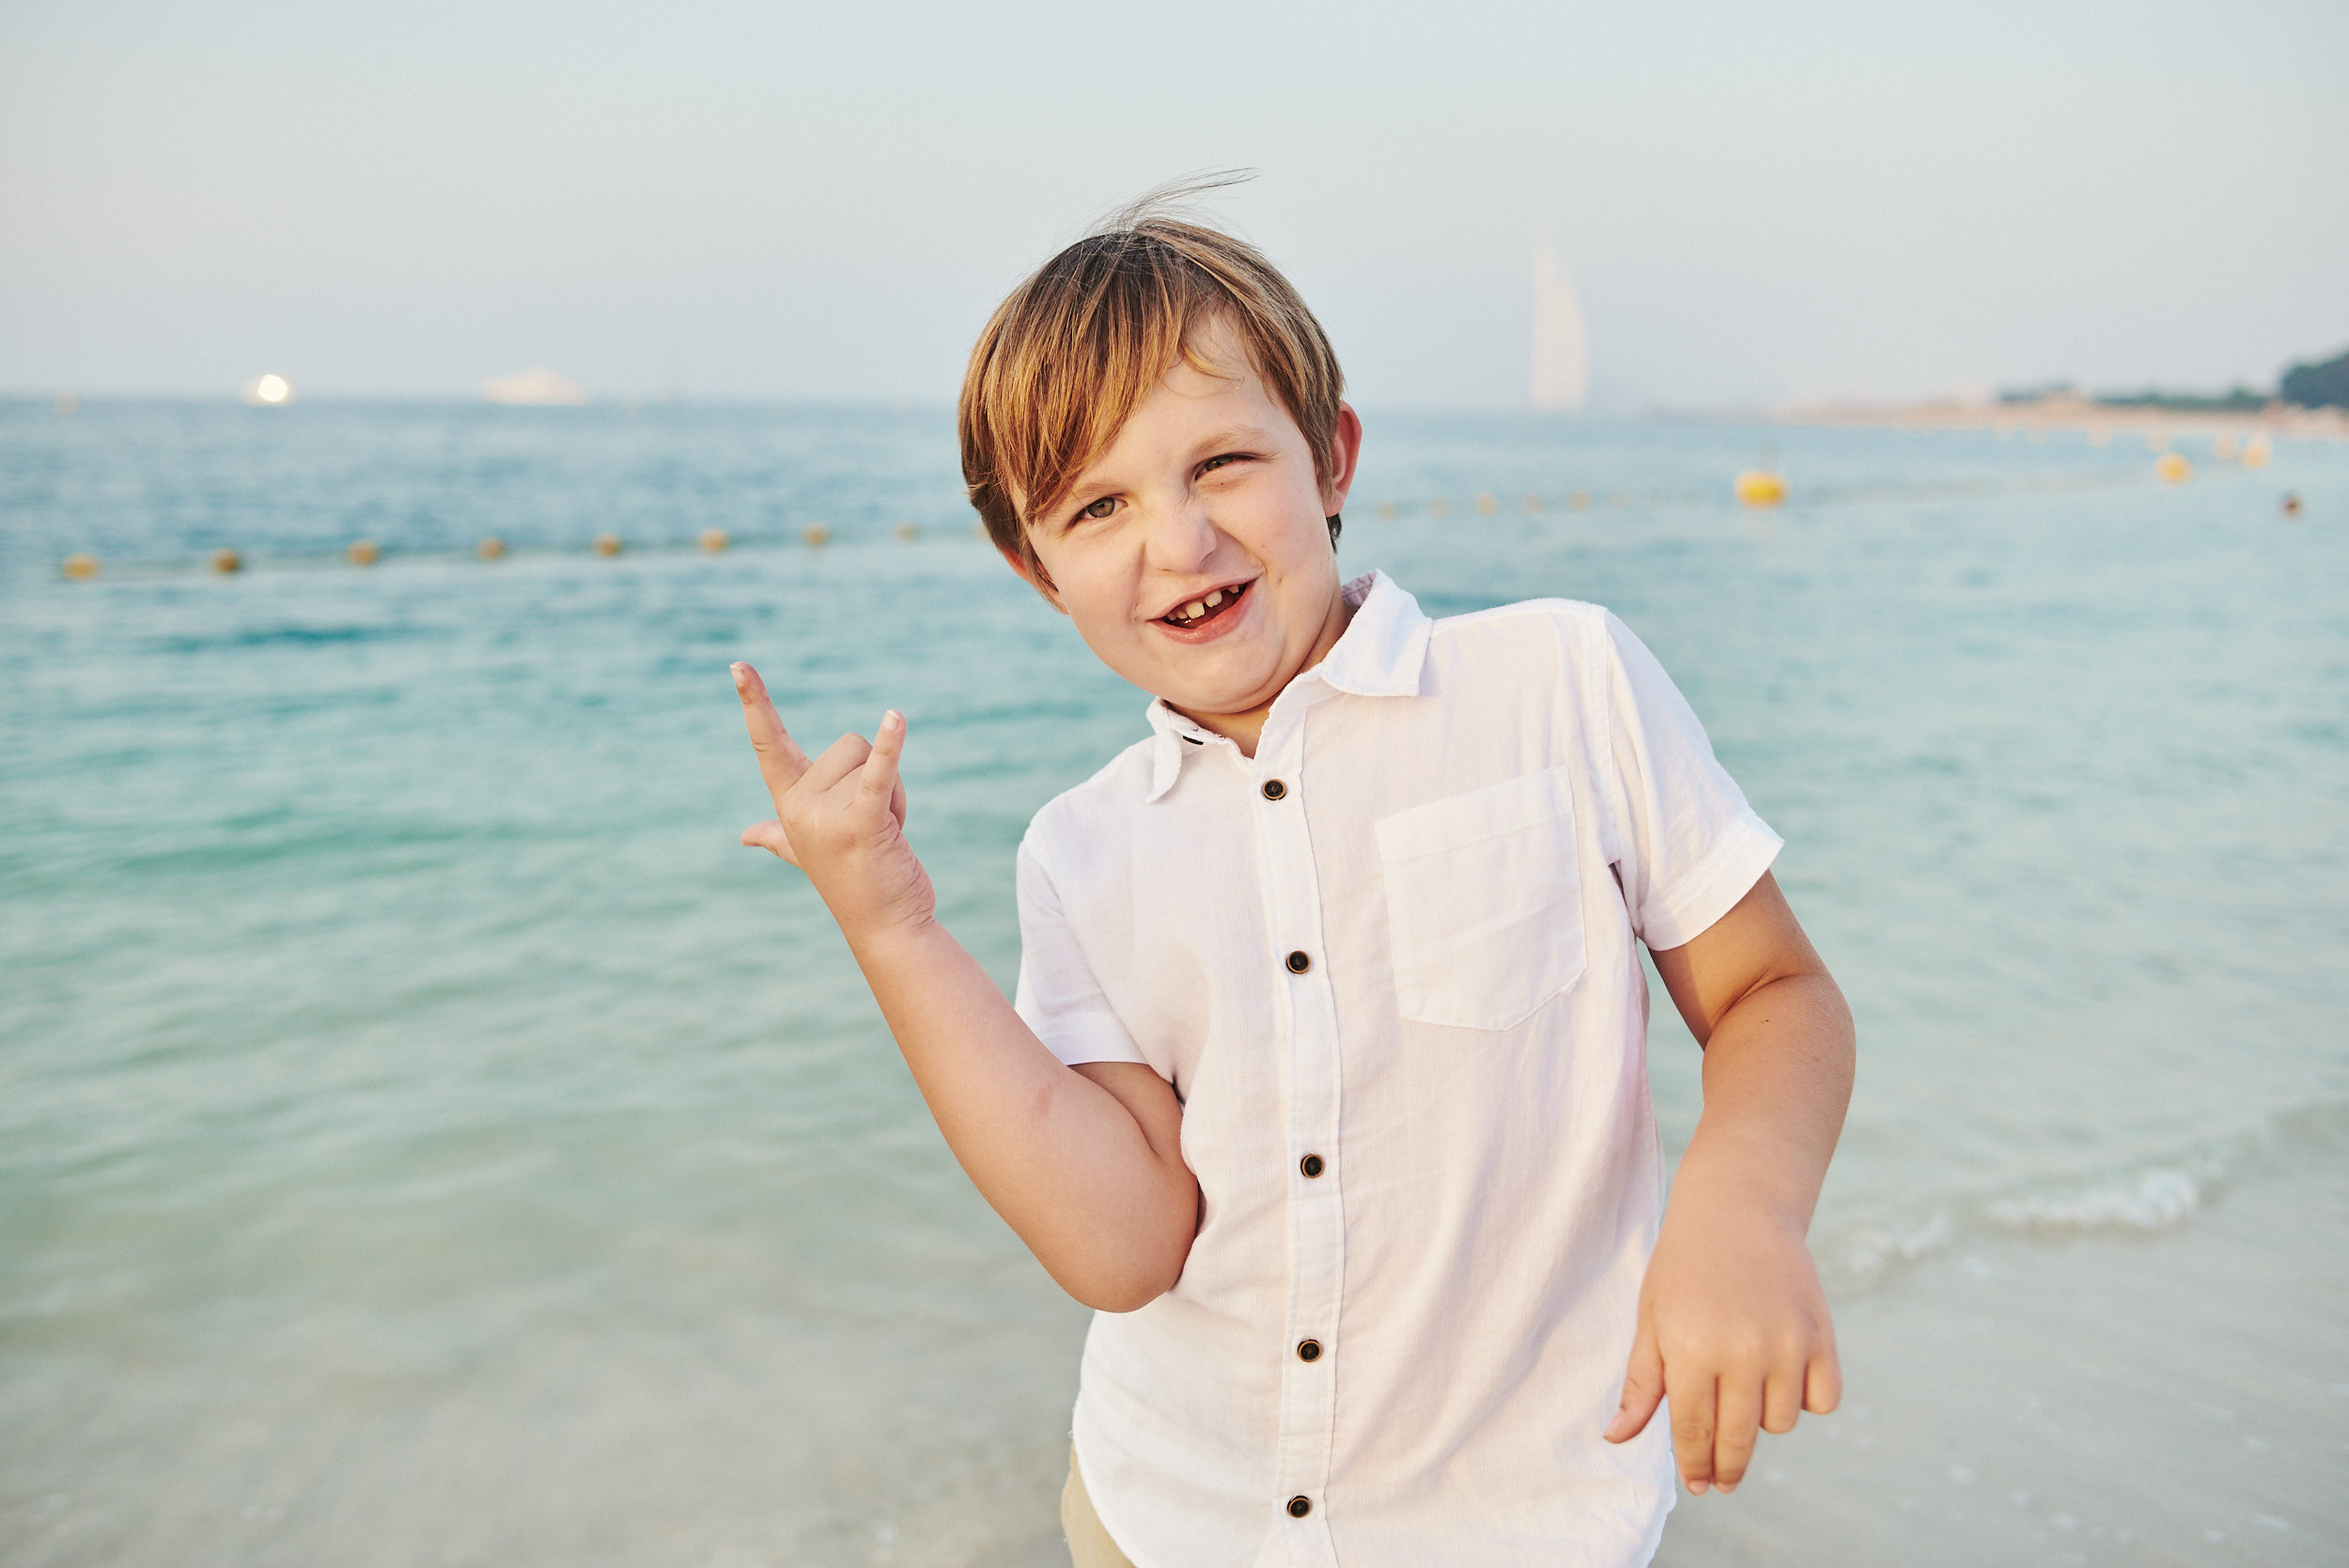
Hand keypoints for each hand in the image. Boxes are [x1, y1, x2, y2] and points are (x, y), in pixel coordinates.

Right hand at [732, 662, 933, 941]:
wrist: (885, 925)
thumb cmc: (853, 881)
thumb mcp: (807, 851)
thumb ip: (777, 838)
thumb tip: (748, 836)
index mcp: (789, 802)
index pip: (768, 743)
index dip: (755, 702)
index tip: (737, 665)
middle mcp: (800, 806)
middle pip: (850, 745)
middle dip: (876, 779)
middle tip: (875, 826)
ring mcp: (827, 816)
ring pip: (874, 760)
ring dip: (896, 794)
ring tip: (887, 834)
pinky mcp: (863, 823)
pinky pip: (880, 773)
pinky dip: (890, 746)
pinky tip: (896, 718)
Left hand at [1603, 1204, 1840, 1494]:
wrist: (1738, 1206)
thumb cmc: (1683, 1263)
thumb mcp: (1651, 1318)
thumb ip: (1640, 1383)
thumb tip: (1617, 1437)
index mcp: (1690, 1349)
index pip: (1694, 1431)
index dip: (1695, 1465)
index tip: (1699, 1484)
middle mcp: (1742, 1352)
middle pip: (1738, 1438)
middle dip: (1726, 1468)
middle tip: (1720, 1481)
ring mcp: (1787, 1345)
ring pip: (1780, 1423)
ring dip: (1762, 1420)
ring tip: (1745, 1393)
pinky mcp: (1821, 1336)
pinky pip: (1821, 1400)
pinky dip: (1805, 1400)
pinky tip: (1783, 1381)